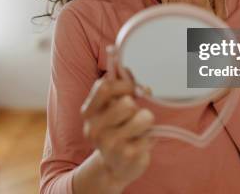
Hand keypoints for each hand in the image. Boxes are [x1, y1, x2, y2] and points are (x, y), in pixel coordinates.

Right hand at [80, 71, 154, 189]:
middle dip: (136, 106)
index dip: (124, 84)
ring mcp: (110, 144)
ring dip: (146, 120)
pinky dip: (150, 136)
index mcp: (88, 112)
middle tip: (134, 114)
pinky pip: (151, 134)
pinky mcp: (128, 155)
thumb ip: (119, 87)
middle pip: (127, 103)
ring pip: (143, 117)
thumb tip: (126, 71)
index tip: (132, 90)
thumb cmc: (116, 131)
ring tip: (139, 129)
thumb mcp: (112, 108)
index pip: (105, 86)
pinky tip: (140, 143)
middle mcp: (94, 129)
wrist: (113, 168)